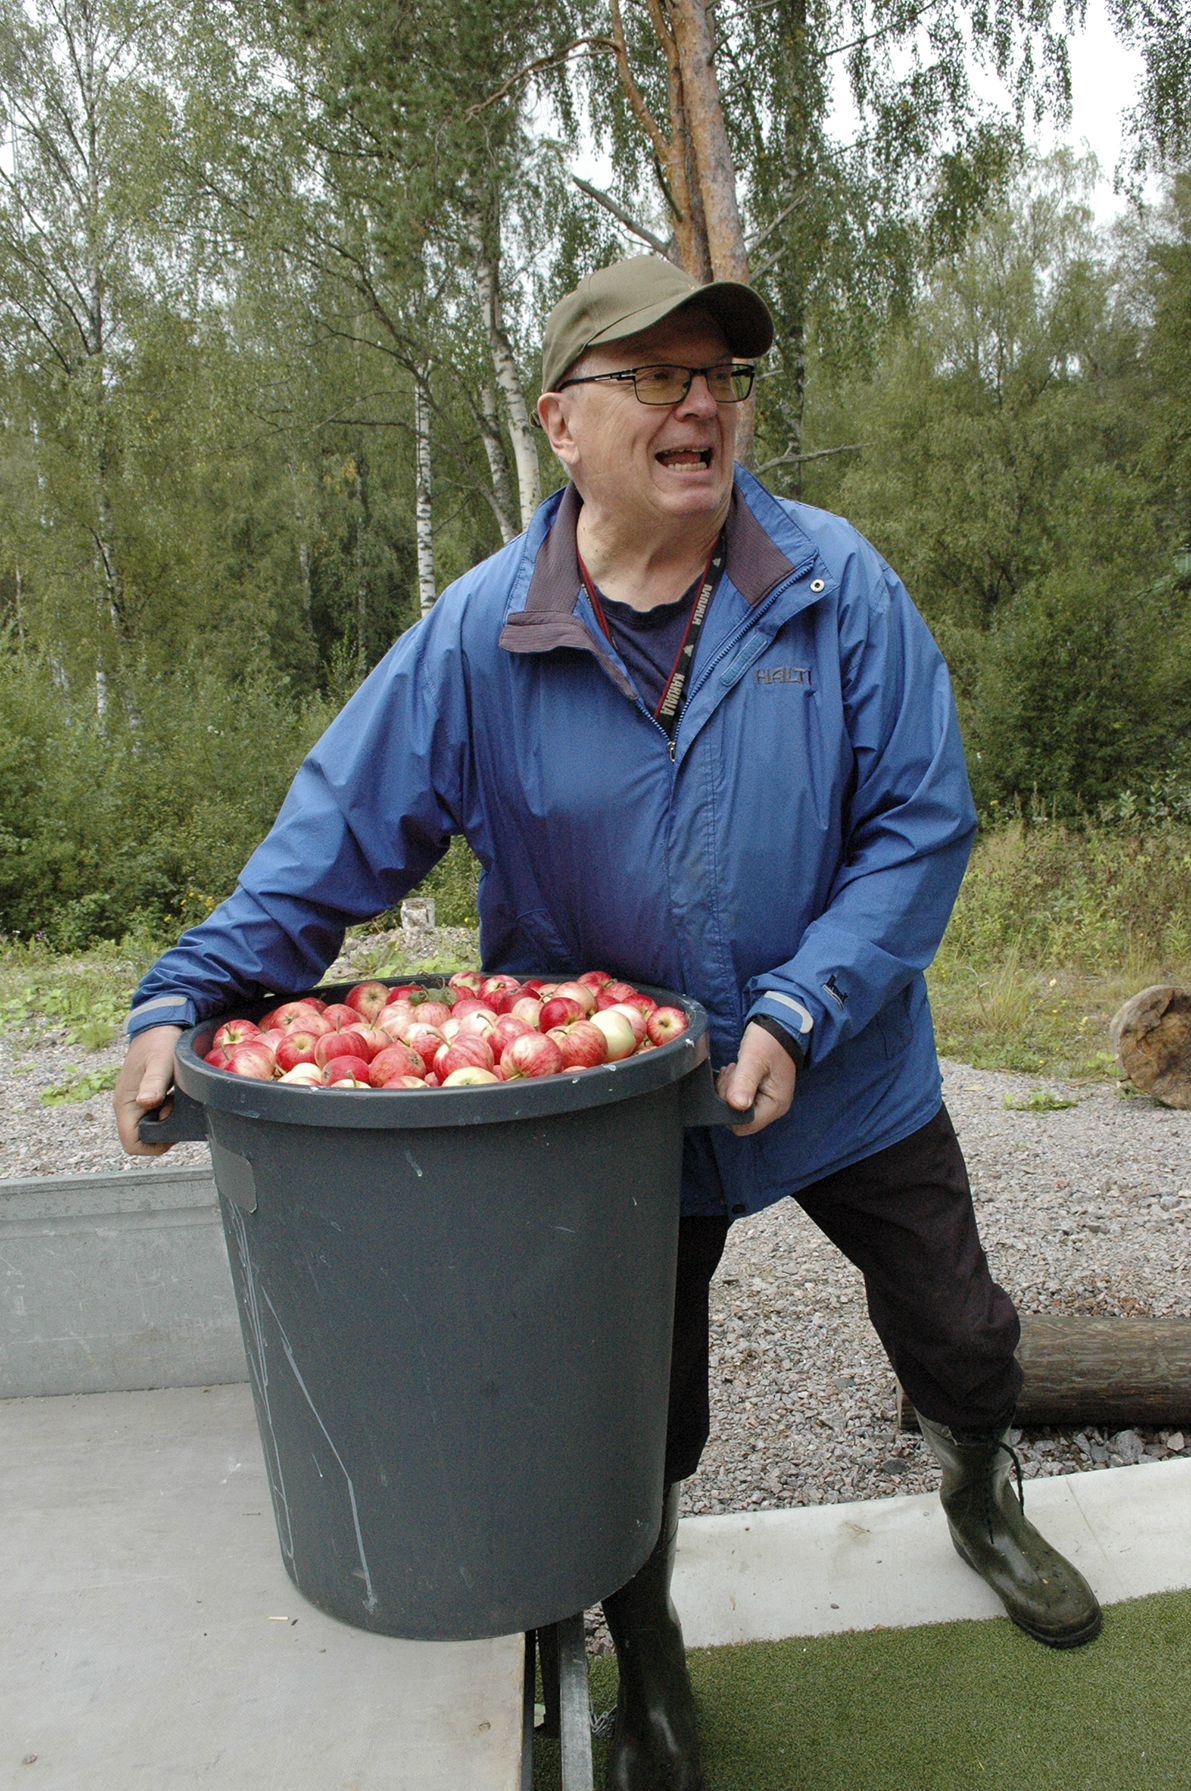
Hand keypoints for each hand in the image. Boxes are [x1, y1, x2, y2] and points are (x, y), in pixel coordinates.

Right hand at [113, 1025, 183, 1156]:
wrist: (159, 1023)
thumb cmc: (159, 1041)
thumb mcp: (160, 1062)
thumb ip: (154, 1082)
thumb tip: (146, 1103)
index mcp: (125, 1103)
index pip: (131, 1143)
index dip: (153, 1146)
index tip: (173, 1133)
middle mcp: (127, 1105)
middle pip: (140, 1137)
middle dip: (162, 1133)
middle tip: (178, 1113)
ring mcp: (135, 1100)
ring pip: (148, 1126)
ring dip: (165, 1122)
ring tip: (178, 1103)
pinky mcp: (144, 1094)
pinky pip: (153, 1114)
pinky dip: (167, 1112)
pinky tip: (178, 1098)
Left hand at [716, 1021, 796, 1136]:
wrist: (778, 1027)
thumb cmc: (769, 1042)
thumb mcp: (754, 1059)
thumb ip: (744, 1082)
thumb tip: (736, 1105)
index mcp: (775, 1104)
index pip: (745, 1125)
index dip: (730, 1110)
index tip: (731, 1085)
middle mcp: (772, 1108)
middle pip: (739, 1119)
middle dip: (728, 1098)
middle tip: (732, 1073)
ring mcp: (766, 1102)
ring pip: (736, 1109)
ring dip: (729, 1090)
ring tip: (735, 1070)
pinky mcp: (759, 1094)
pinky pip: (739, 1100)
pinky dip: (732, 1087)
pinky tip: (735, 1073)